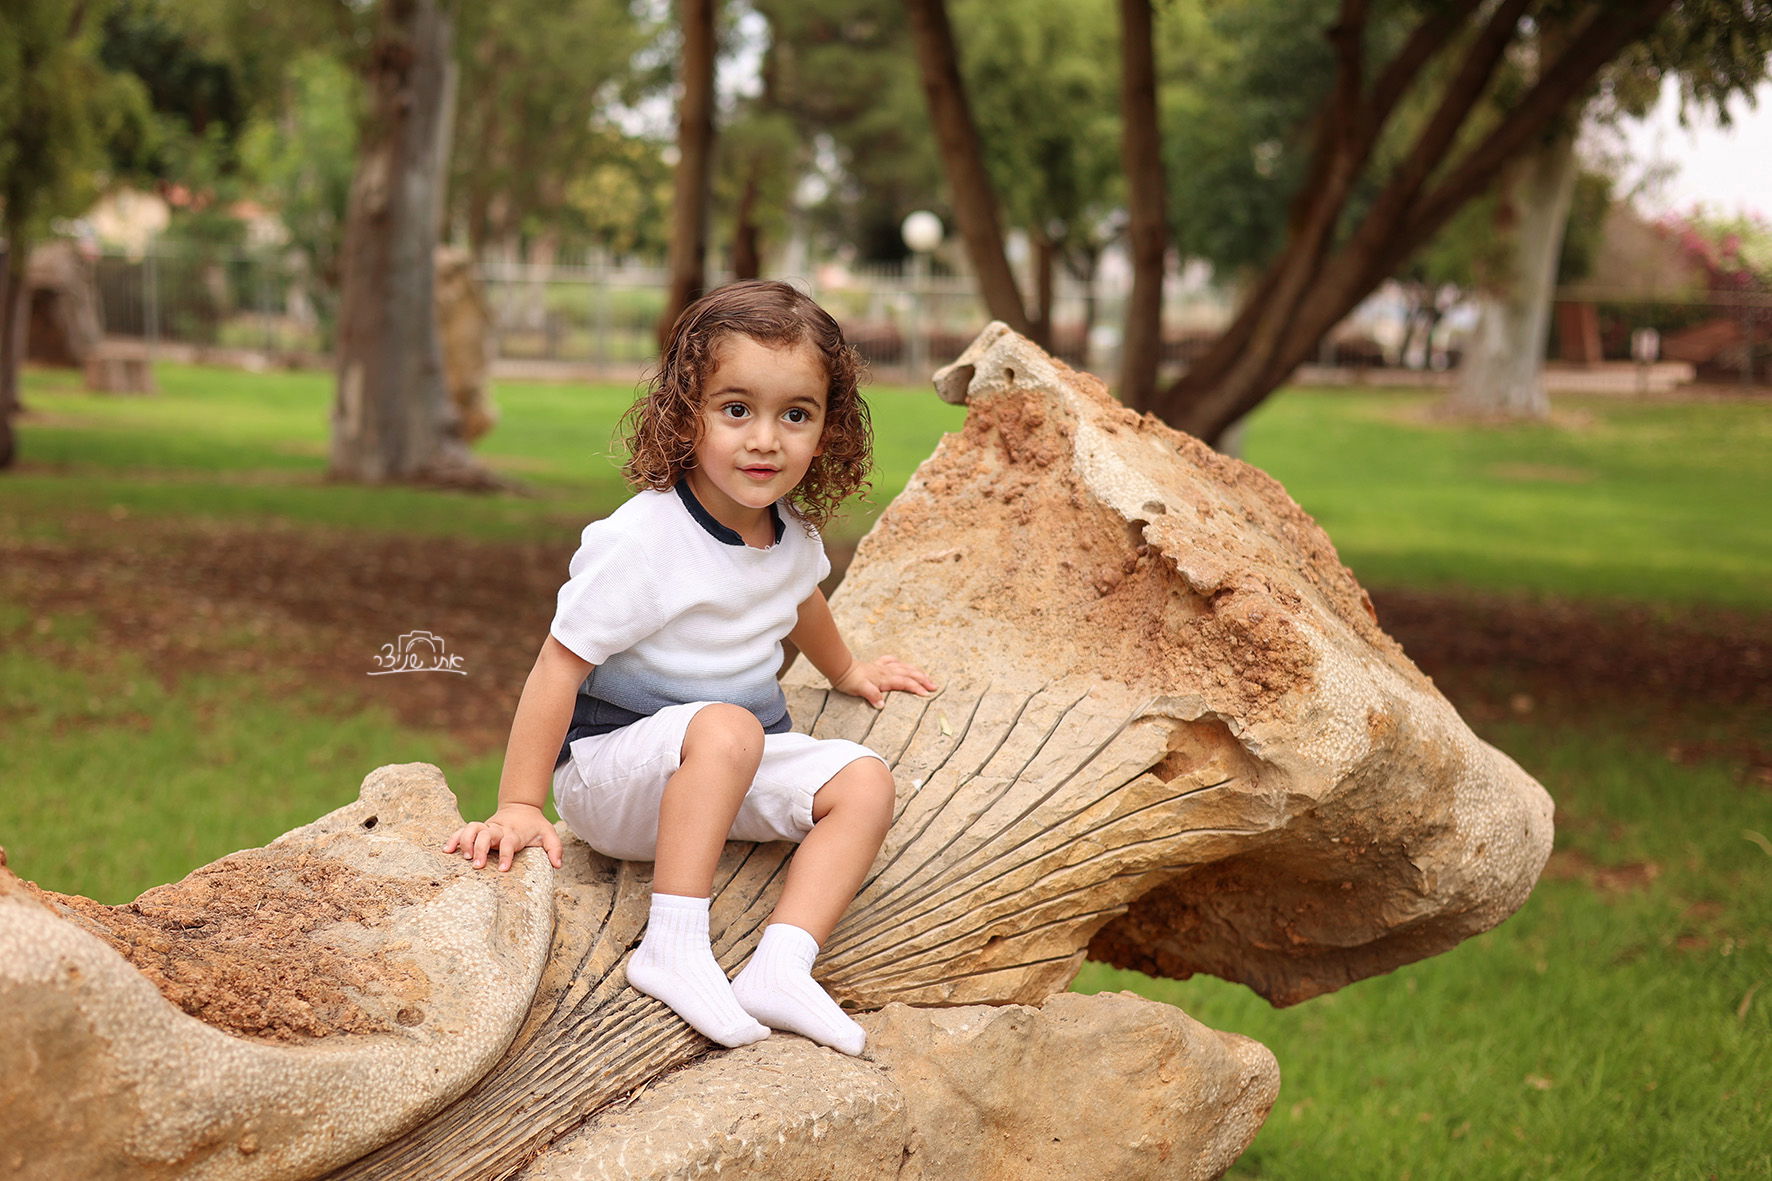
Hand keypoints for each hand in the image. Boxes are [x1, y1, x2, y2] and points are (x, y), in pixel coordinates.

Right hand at [443, 803, 563, 871]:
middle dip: (480, 849)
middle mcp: (499, 829)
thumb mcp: (549, 834)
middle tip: (476, 866)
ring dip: (465, 842)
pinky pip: (463, 830)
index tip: (502, 869)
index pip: (509, 842)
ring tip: (463, 857)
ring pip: (472, 828)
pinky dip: (454, 838)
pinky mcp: (478, 828)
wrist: (522, 808)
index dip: (506, 855)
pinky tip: (447, 850)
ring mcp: (487, 827)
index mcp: (515, 833)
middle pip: (486, 834)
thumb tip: (558, 865)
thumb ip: (555, 848)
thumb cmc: (535, 826)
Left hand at [831, 656, 936, 708]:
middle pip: (909, 674)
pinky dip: (898, 662)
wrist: (840, 668)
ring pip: (903, 667)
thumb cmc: (850, 680)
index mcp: (885, 678)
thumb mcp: (860, 689)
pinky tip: (900, 663)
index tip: (926, 694)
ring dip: (916, 672)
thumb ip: (872, 696)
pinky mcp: (876, 665)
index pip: (905, 683)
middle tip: (934, 686)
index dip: (916, 688)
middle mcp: (886, 671)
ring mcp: (882, 667)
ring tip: (926, 676)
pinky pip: (891, 661)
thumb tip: (882, 705)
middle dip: (923, 680)